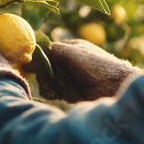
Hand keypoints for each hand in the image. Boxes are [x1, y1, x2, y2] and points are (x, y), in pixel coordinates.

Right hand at [22, 39, 142, 102]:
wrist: (117, 89)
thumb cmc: (97, 67)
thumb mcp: (72, 54)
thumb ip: (50, 51)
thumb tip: (29, 53)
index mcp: (70, 47)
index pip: (47, 49)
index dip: (36, 56)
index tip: (26, 63)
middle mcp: (68, 61)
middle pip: (44, 65)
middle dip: (42, 73)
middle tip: (45, 79)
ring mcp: (68, 76)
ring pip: (47, 78)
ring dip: (46, 84)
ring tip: (53, 90)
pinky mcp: (69, 91)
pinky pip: (52, 90)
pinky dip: (50, 92)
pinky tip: (55, 95)